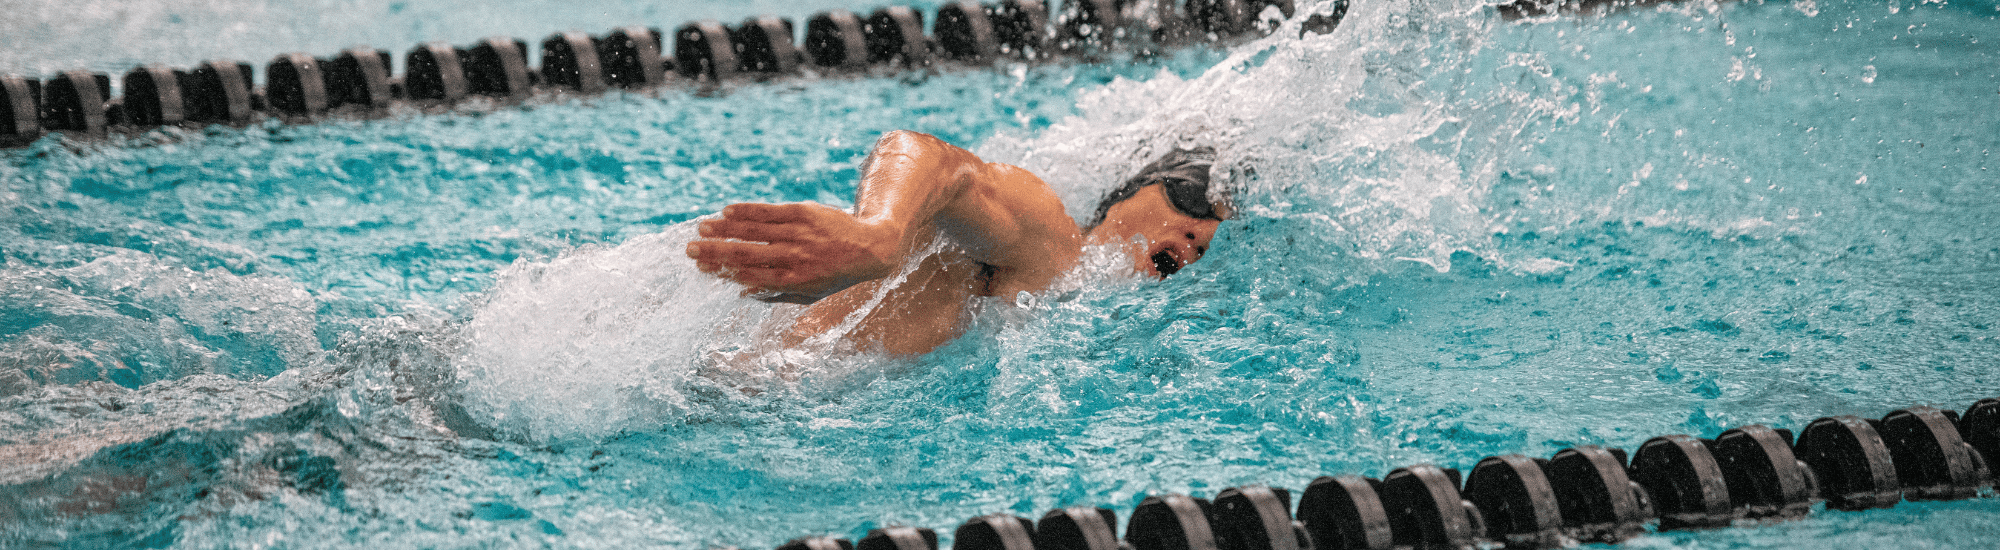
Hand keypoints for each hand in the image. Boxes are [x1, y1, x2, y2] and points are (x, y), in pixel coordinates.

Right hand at [686, 202, 902, 303]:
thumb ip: (776, 294)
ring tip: (702, 227)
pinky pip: (770, 211)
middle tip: (690, 250)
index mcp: (795, 281)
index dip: (726, 273)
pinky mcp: (804, 212)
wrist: (871, 246)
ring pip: (755, 231)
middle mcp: (795, 257)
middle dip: (715, 252)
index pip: (752, 277)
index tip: (704, 269)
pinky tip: (727, 210)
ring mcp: (799, 234)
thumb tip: (740, 292)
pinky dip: (747, 211)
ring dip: (725, 229)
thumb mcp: (810, 293)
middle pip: (747, 254)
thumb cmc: (835, 275)